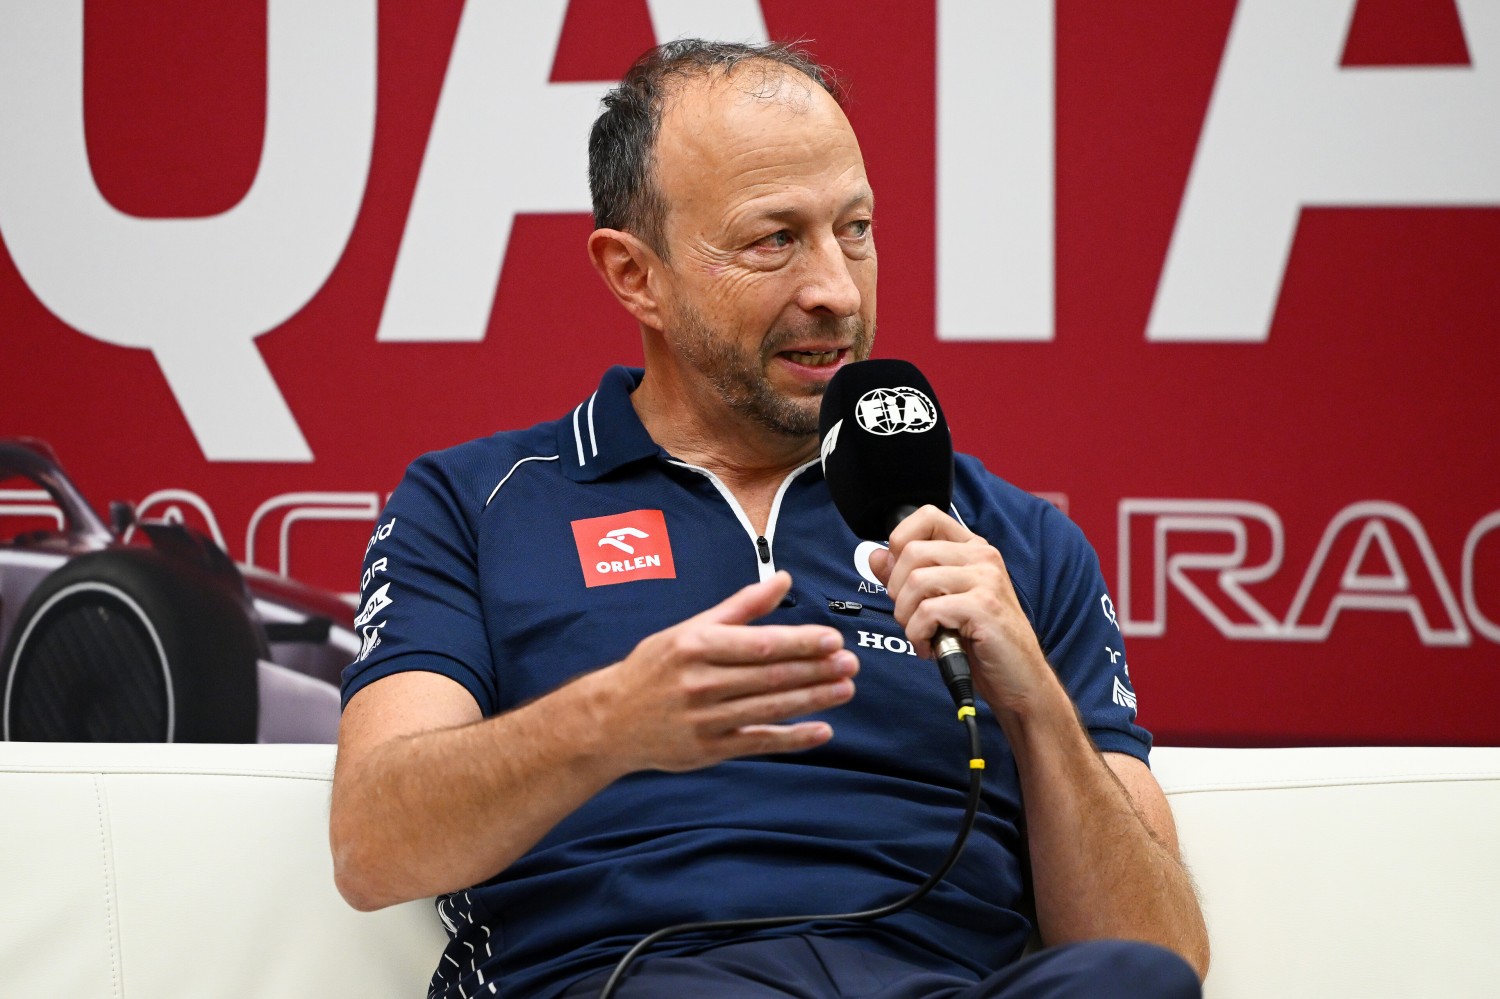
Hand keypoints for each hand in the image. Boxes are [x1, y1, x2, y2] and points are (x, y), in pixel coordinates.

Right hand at [591, 571, 858, 773]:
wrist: (610, 719)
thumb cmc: (655, 667)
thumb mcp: (691, 628)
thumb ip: (741, 606)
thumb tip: (782, 579)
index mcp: (697, 646)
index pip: (760, 644)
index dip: (800, 642)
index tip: (833, 639)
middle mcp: (701, 682)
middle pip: (770, 676)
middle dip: (816, 670)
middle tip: (851, 664)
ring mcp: (705, 719)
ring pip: (770, 708)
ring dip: (812, 700)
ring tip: (845, 689)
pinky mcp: (709, 749)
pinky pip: (759, 743)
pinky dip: (793, 738)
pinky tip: (822, 730)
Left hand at [868, 505, 1055, 718]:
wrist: (1018, 680)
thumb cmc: (980, 642)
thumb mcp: (940, 603)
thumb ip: (908, 577)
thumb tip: (875, 556)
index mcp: (972, 549)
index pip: (927, 516)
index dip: (900, 542)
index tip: (901, 577)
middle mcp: (982, 557)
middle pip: (912, 551)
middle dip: (897, 591)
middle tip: (910, 617)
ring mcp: (986, 580)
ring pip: (916, 581)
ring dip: (906, 617)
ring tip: (922, 635)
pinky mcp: (984, 607)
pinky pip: (928, 611)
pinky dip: (918, 635)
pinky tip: (930, 647)